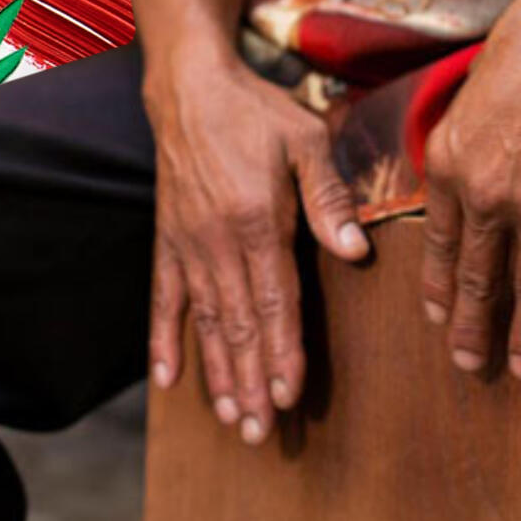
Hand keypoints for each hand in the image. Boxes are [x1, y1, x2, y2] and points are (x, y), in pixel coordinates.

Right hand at [144, 42, 369, 444]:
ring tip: (231, 419)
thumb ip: (330, 198)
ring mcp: (187, 246)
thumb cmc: (256, 111)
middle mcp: (217, 243)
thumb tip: (357, 252)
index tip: (289, 396)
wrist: (189, 87)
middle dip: (251, 382)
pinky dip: (165, 340)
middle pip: (239, 326)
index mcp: (257, 222)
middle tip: (261, 433)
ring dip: (219, 374)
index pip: (274, 302)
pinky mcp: (167, 241)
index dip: (282, 353)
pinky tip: (170, 379)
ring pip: (206, 323)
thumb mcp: (306, 140)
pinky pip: (163, 299)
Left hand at [420, 0, 520, 381]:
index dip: (439, 291)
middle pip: (477, 282)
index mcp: (446, 169)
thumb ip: (455, 158)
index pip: (437, 249)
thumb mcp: (464, 107)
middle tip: (471, 367)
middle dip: (473, 332)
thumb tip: (450, 195)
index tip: (438, 320)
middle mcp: (485, 198)